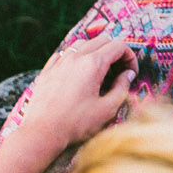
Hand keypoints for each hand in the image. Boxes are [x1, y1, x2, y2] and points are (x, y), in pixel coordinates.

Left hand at [19, 32, 137, 152]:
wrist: (41, 132)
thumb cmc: (75, 124)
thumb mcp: (107, 109)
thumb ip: (122, 88)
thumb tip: (128, 75)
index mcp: (93, 64)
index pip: (118, 46)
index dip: (130, 57)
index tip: (131, 73)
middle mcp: (75, 57)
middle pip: (102, 40)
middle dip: (115, 52)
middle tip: (119, 71)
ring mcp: (59, 62)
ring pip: (82, 43)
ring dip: (95, 52)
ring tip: (99, 71)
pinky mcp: (47, 71)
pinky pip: (64, 54)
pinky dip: (75, 58)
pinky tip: (77, 73)